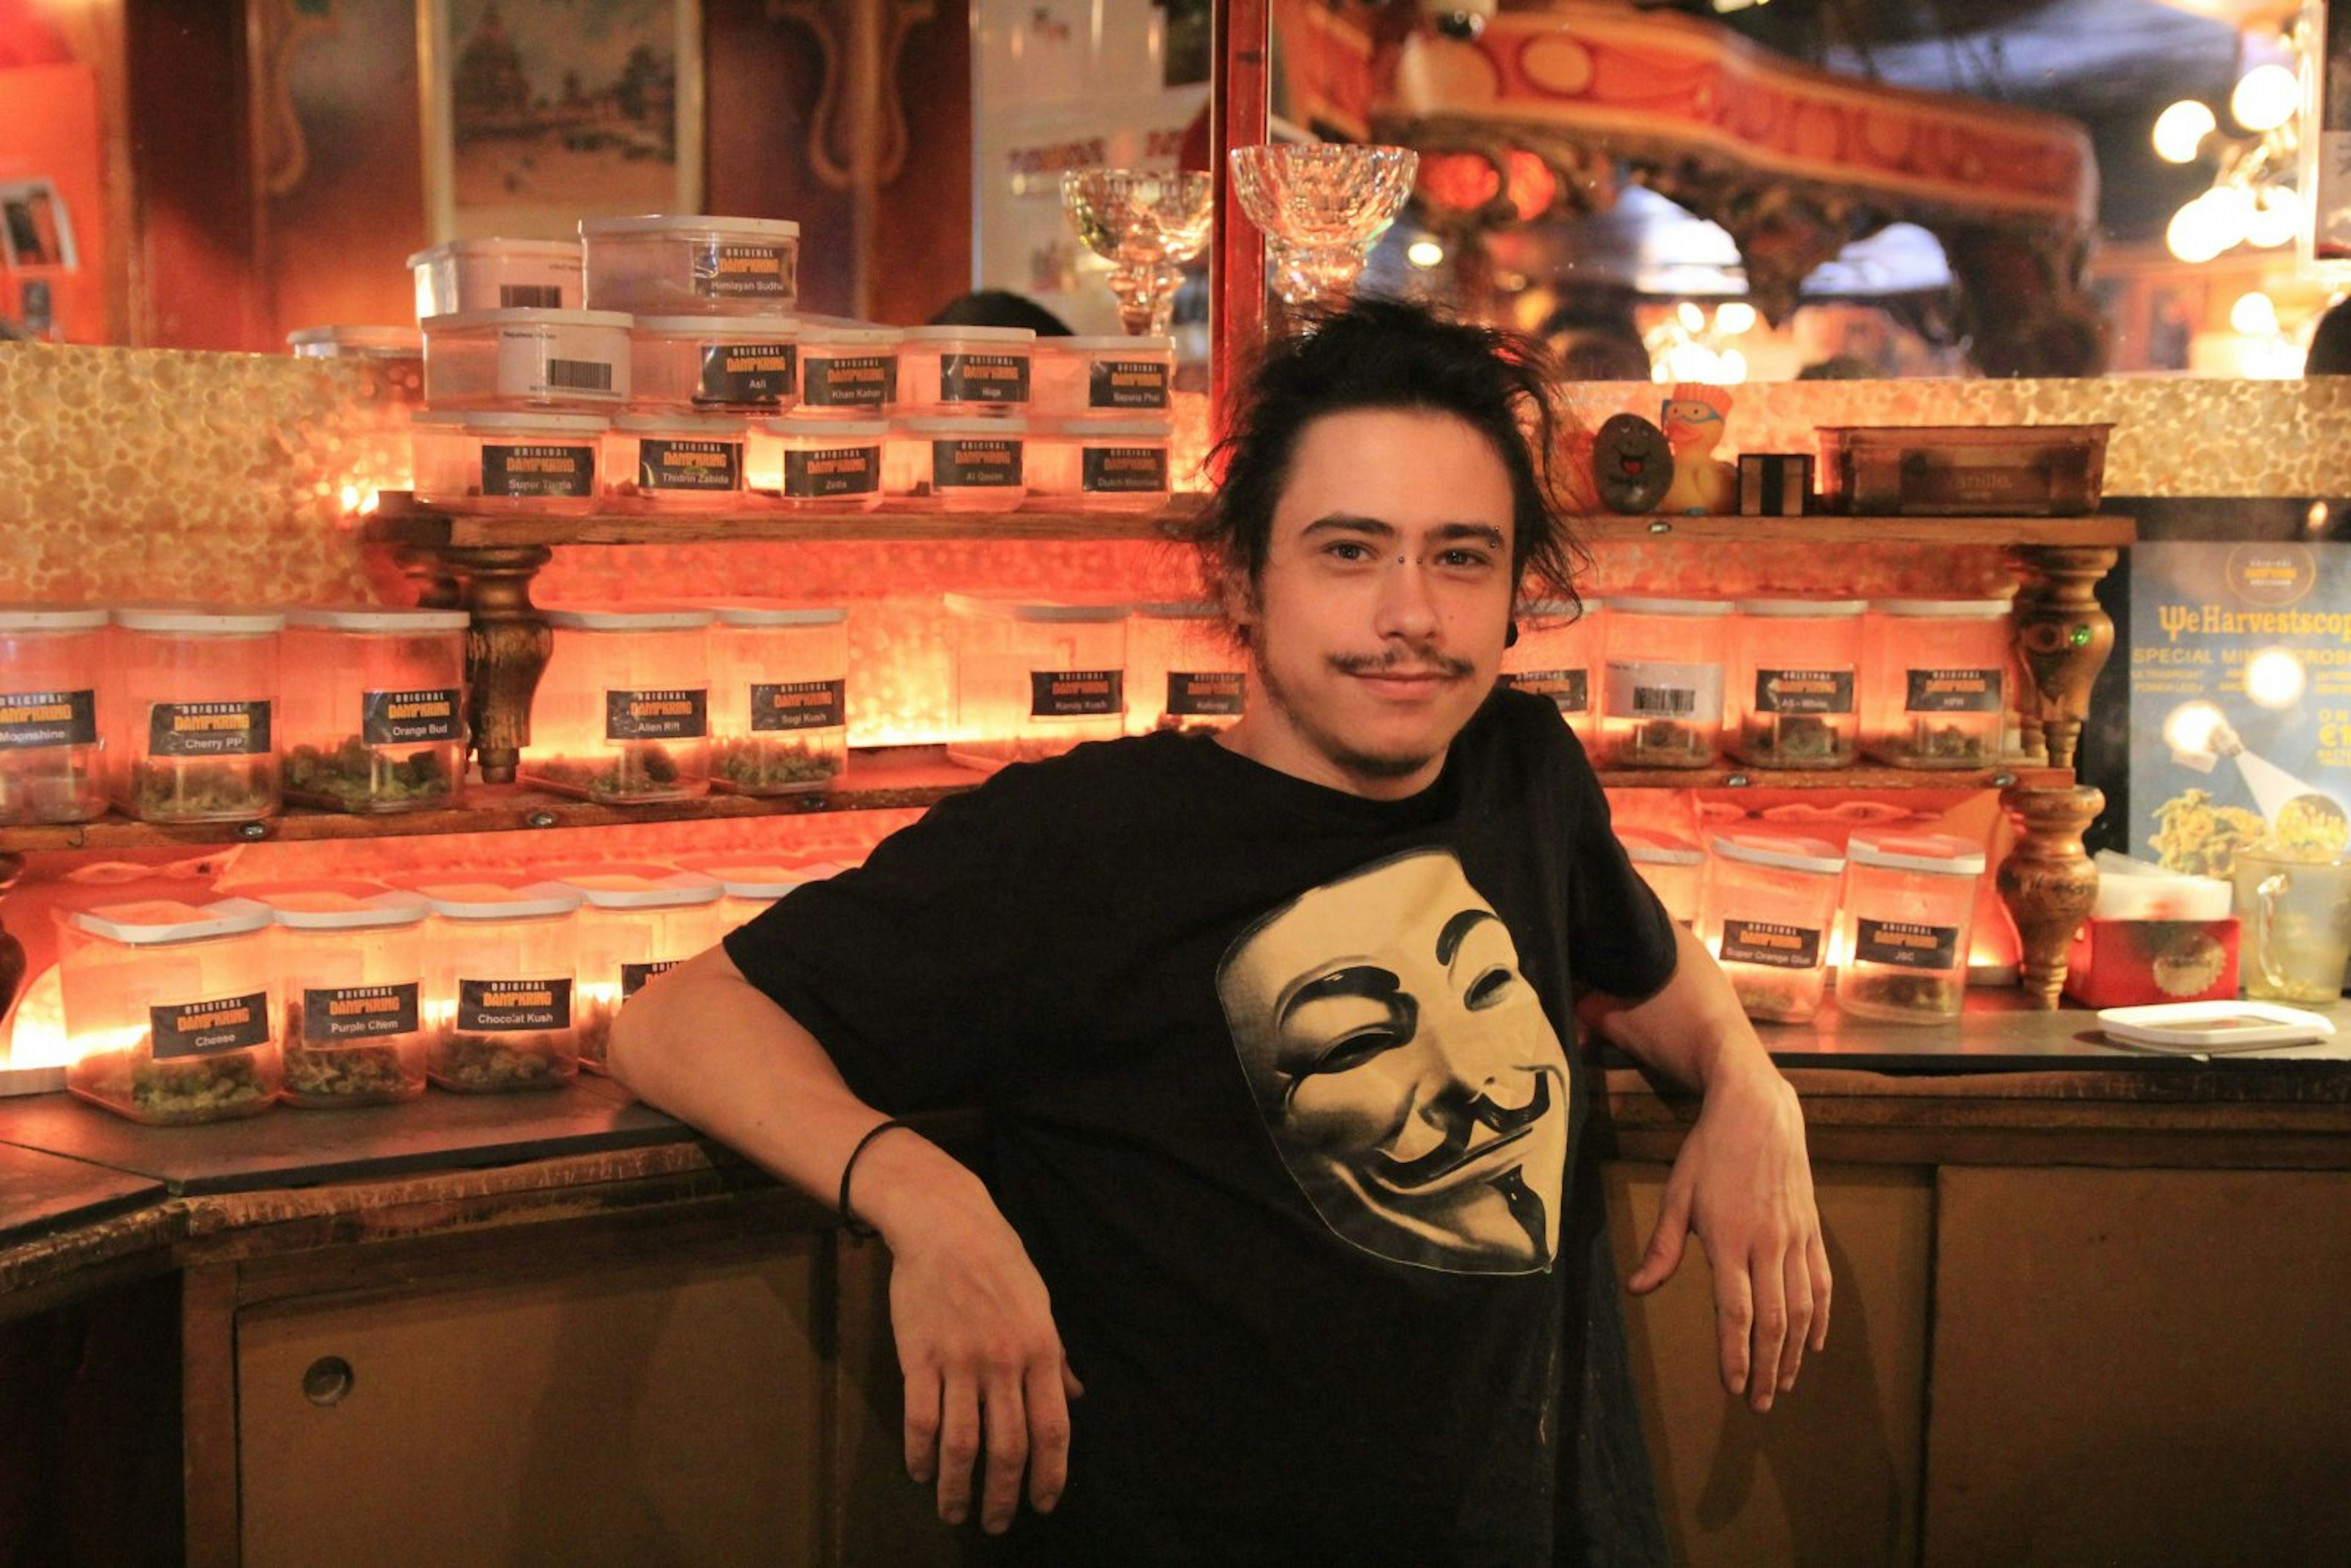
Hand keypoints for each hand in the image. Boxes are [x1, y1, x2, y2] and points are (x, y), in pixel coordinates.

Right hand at [867, 1144, 1082, 1533]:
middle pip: (1008, 1447)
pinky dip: (921, 1454)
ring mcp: (960, 1362)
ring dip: (959, 1488)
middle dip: (1004, 1494)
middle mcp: (1004, 1363)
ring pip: (962, 1444)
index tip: (1044, 1503)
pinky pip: (921, 1419)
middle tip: (998, 1523)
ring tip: (955, 1513)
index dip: (1050, 1475)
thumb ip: (1057, 1355)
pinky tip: (923, 1473)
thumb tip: (1076, 1396)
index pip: (1052, 1430)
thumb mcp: (1041, 1302)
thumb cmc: (999, 1259)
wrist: (944, 1224)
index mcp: (1041, 1349)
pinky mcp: (919, 1357)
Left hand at [1626, 1067, 1829, 1411]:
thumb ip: (1661, 1247)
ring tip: (1785, 1385)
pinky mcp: (1811, 1230)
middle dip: (1768, 1369)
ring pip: (1800, 1309)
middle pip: (1773, 1321)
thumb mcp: (1676, 1194)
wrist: (1758, 1110)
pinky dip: (1820, 1318)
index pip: (1736, 1312)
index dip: (1736, 1355)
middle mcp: (1767, 1244)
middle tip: (1760, 1404)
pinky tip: (1814, 1343)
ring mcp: (1795, 1238)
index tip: (1734, 1388)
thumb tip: (1636, 1289)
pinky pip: (1821, 1283)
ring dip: (1795, 1353)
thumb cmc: (1708, 1152)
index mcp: (1729, 1239)